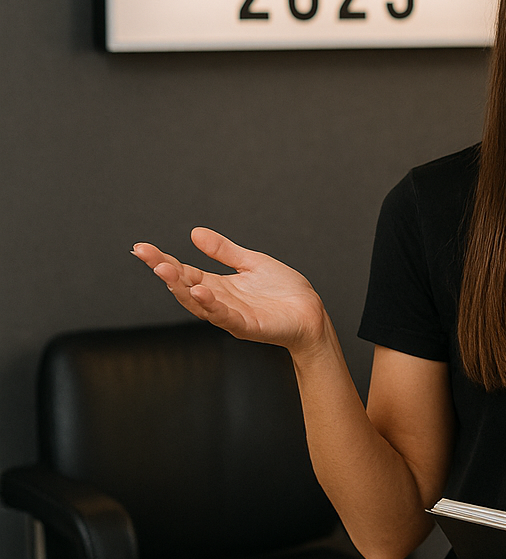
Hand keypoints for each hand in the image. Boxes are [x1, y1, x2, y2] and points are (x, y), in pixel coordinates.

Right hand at [131, 228, 329, 353]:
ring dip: (182, 288)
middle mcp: (219, 301)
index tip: (141, 248)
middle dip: (165, 271)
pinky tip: (200, 292)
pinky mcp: (248, 326)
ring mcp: (231, 315)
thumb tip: (194, 232)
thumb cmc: (284, 291)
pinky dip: (212, 306)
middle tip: (147, 256)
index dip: (163, 260)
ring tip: (166, 270)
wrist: (311, 313)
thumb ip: (224, 251)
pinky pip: (226, 316)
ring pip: (199, 303)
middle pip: (185, 286)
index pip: (184, 272)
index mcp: (218, 286)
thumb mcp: (251, 263)